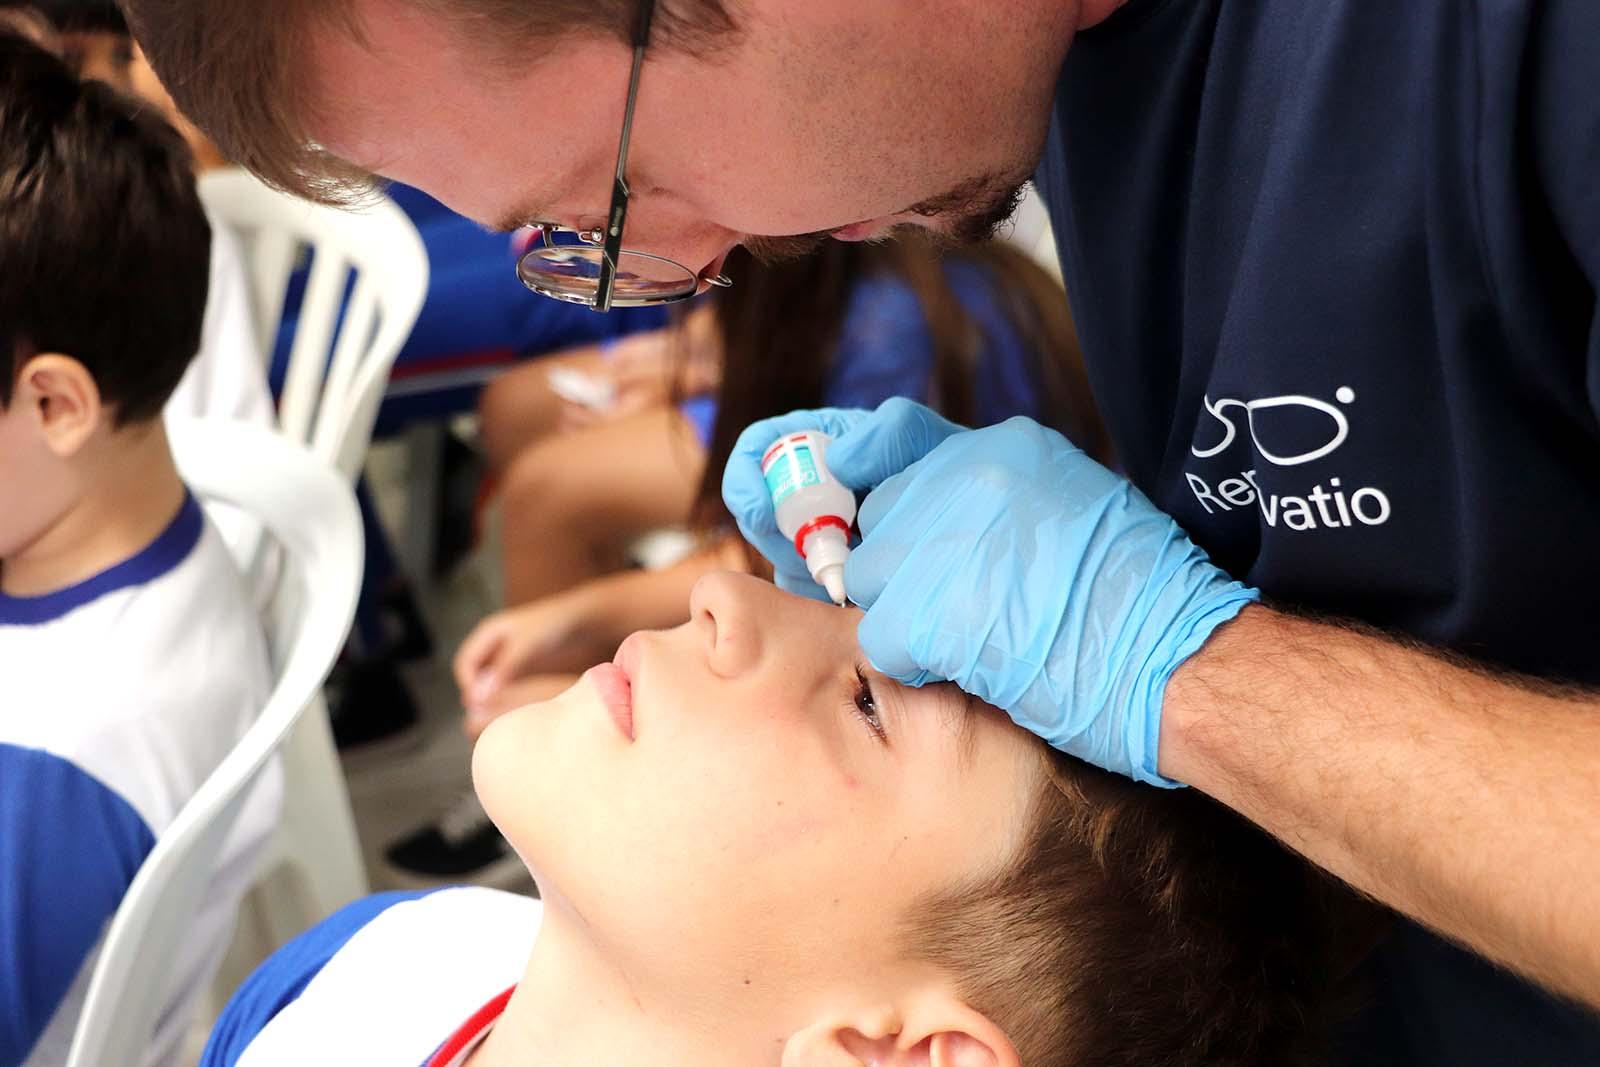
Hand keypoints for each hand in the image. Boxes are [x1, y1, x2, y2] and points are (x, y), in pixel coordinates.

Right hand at [454, 592, 607, 714]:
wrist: (579, 621)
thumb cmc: (552, 627)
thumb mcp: (526, 645)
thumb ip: (503, 669)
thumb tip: (478, 696)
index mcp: (488, 632)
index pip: (464, 663)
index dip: (468, 684)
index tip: (479, 704)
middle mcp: (493, 644)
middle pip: (473, 674)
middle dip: (476, 693)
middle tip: (486, 715)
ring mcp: (506, 655)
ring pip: (488, 681)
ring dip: (489, 697)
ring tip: (499, 716)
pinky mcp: (520, 666)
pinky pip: (504, 685)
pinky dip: (504, 696)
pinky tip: (514, 709)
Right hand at [722, 400, 969, 598]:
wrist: (969, 519)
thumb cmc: (944, 470)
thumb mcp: (924, 438)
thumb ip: (891, 432)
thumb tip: (837, 462)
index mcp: (814, 441)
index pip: (756, 452)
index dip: (746, 482)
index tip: (762, 513)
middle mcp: (803, 485)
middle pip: (757, 512)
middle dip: (776, 537)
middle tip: (816, 554)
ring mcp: (810, 530)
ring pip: (776, 554)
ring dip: (801, 569)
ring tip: (849, 573)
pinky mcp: (822, 570)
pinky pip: (800, 588)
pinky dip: (817, 594)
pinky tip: (852, 595)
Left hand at [850, 401, 1258, 784]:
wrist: (1173, 656)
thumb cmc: (1142, 594)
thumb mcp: (1076, 499)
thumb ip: (999, 492)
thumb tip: (935, 510)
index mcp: (1004, 447)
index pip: (896, 436)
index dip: (872, 468)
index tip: (856, 486)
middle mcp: (962, 479)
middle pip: (882, 518)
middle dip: (904, 561)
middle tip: (957, 600)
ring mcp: (939, 542)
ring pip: (870, 578)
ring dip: (905, 612)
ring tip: (968, 635)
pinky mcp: (924, 611)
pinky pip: (879, 635)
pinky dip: (910, 661)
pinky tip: (960, 668)